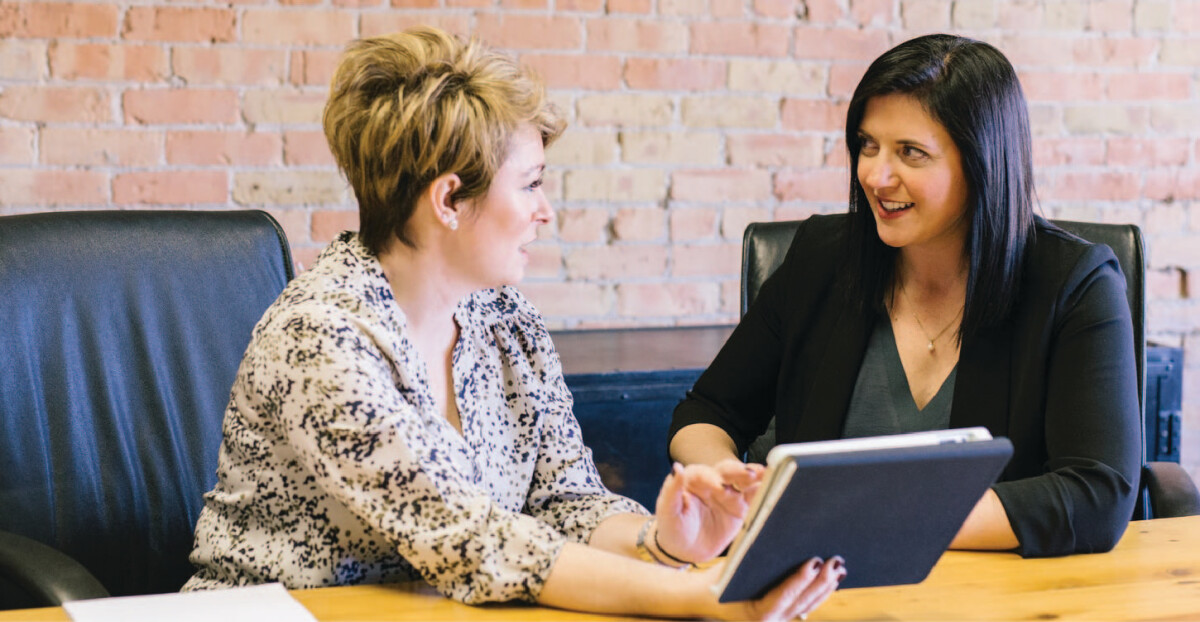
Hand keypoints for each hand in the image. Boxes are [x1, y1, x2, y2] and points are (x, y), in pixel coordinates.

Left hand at [653, 459, 764, 562]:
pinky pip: (754, 496)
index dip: (711, 478)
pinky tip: (775, 486)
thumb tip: (676, 468)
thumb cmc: (673, 528)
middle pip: (727, 471)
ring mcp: (729, 494)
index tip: (718, 487)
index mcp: (693, 479)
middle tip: (750, 474)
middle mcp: (713, 482)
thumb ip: (671, 490)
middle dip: (738, 471)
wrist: (685, 550)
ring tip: (767, 474)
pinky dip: (764, 491)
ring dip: (755, 477)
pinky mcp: (741, 507)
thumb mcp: (667, 511)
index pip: (703, 473)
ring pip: (743, 481)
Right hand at [717, 556, 846, 620]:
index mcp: (756, 614)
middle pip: (801, 602)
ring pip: (808, 605)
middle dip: (821, 582)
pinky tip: (832, 580)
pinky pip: (806, 606)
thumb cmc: (719, 580)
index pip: (782, 597)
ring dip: (826, 587)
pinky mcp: (785, 616)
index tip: (815, 563)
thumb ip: (752, 559)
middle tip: (835, 561)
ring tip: (839, 568)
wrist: (708, 599)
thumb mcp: (731, 568)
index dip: (800, 580)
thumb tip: (776, 536)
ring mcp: (780, 621)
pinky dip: (820, 592)